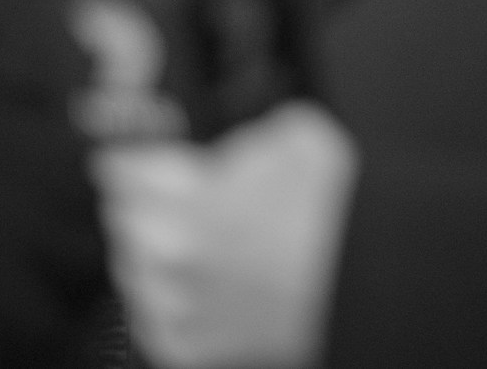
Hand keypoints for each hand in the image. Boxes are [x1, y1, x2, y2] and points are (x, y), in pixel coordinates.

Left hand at [93, 100, 358, 368]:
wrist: (364, 289)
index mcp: (185, 200)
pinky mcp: (185, 348)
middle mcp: (167, 259)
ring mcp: (174, 307)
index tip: (134, 154)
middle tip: (182, 196)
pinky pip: (153, 317)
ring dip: (155, 252)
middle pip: (124, 217)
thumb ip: (244, 137)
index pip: (122, 169)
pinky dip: (171, 299)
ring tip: (200, 243)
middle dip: (149, 203)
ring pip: (134, 268)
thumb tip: (228, 146)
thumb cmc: (338, 219)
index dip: (133, 156)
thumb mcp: (298, 138)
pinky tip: (201, 284)